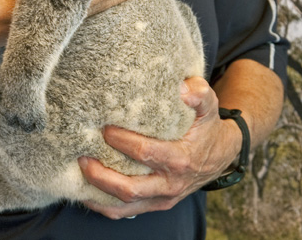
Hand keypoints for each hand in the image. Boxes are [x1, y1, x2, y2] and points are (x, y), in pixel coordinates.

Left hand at [78, 77, 242, 219]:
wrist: (221, 154)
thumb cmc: (208, 126)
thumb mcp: (209, 105)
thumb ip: (199, 93)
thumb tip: (182, 88)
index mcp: (180, 159)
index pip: (145, 153)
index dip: (122, 142)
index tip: (105, 129)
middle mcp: (170, 183)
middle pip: (130, 188)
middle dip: (102, 174)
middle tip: (82, 156)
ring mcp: (163, 197)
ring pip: (126, 205)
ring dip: (100, 192)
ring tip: (80, 173)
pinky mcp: (157, 203)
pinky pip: (128, 212)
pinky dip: (106, 206)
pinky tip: (88, 192)